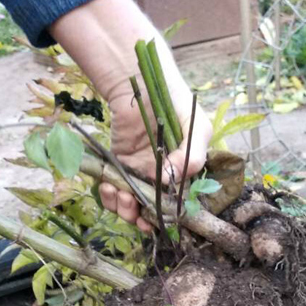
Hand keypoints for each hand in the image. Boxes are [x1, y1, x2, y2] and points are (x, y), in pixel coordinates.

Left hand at [50, 0, 211, 232]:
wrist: (142, 83)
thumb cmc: (176, 103)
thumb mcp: (196, 128)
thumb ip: (193, 156)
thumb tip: (174, 179)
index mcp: (183, 174)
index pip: (176, 206)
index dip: (166, 218)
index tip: (156, 222)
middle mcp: (161, 178)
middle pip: (150, 210)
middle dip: (141, 216)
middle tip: (135, 212)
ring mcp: (138, 173)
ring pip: (130, 203)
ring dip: (124, 207)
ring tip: (121, 195)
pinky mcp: (117, 166)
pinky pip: (112, 188)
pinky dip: (108, 193)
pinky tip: (109, 186)